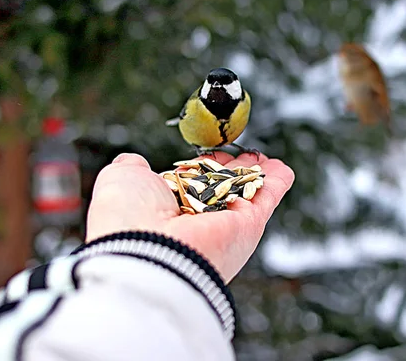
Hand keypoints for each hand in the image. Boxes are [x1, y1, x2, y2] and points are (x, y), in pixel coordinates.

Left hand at [86, 152, 294, 281]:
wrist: (144, 250)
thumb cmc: (127, 216)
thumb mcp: (122, 179)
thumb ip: (132, 168)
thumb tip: (134, 162)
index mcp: (168, 211)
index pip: (192, 185)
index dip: (204, 168)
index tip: (212, 155)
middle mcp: (198, 222)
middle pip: (223, 190)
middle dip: (234, 171)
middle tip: (247, 156)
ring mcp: (224, 226)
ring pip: (246, 194)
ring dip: (258, 175)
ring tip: (266, 160)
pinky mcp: (247, 226)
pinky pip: (265, 199)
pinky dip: (276, 183)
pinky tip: (283, 170)